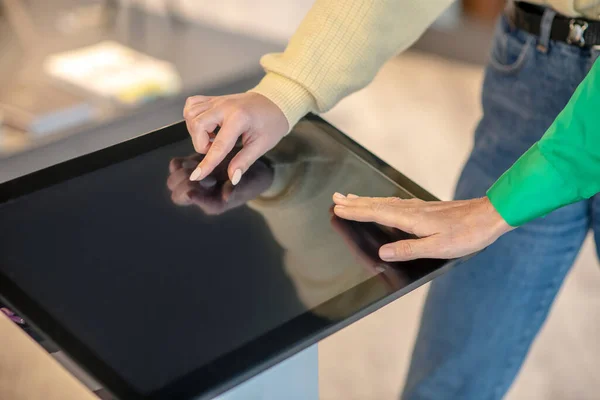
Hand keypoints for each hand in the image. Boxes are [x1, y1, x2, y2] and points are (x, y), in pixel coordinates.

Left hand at [167, 152, 273, 214]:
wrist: (253, 169)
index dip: (191, 194)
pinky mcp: (192, 169)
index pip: (191, 202)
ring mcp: (194, 182)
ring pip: (173, 181)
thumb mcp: (248, 186)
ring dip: (182, 171)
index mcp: (211, 204)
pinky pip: (176, 167)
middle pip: (177, 194)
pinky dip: (180, 163)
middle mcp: (200, 195)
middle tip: (200, 171)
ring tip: (196, 164)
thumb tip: (226, 196)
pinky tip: (192, 160)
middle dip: (185, 181)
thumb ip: (236, 190)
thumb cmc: (252, 181)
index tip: (191, 189)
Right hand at [183, 92, 287, 185]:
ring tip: (212, 138)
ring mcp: (217, 100)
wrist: (275, 103)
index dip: (207, 163)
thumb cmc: (271, 123)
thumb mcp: (261, 145)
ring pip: (191, 115)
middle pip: (197, 125)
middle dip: (201, 144)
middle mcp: (224, 106)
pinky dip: (193, 118)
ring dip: (196, 132)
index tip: (196, 176)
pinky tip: (205, 126)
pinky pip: (192, 104)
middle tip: (215, 149)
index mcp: (239, 118)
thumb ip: (244, 161)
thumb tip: (232, 177)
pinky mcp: (213, 99)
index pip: (219, 145)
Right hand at [332, 194, 511, 260]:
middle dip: (355, 202)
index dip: (356, 212)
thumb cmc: (466, 234)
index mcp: (411, 219)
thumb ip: (408, 249)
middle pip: (376, 204)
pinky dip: (381, 202)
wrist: (488, 216)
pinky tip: (381, 203)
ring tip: (351, 198)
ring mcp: (418, 207)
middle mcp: (411, 209)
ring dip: (366, 200)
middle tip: (336, 198)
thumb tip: (383, 253)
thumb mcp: (437, 248)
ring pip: (385, 202)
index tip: (338, 208)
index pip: (376, 214)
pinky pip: (395, 203)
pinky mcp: (425, 208)